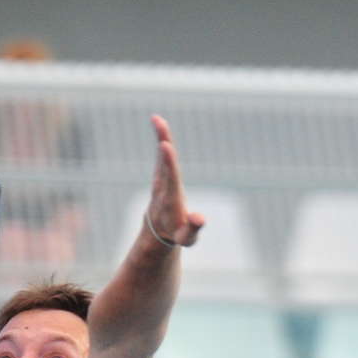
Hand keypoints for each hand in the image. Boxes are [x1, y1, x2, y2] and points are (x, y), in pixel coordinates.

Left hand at [144, 115, 204, 249]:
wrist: (157, 230)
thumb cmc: (177, 234)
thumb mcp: (187, 238)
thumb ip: (193, 228)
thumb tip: (200, 218)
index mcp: (170, 199)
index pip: (170, 178)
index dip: (168, 162)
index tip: (165, 146)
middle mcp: (163, 186)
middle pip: (164, 163)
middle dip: (163, 146)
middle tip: (160, 127)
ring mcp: (161, 178)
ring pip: (161, 155)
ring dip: (160, 137)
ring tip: (157, 118)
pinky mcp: (161, 172)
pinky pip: (161, 153)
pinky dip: (161, 137)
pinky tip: (158, 121)